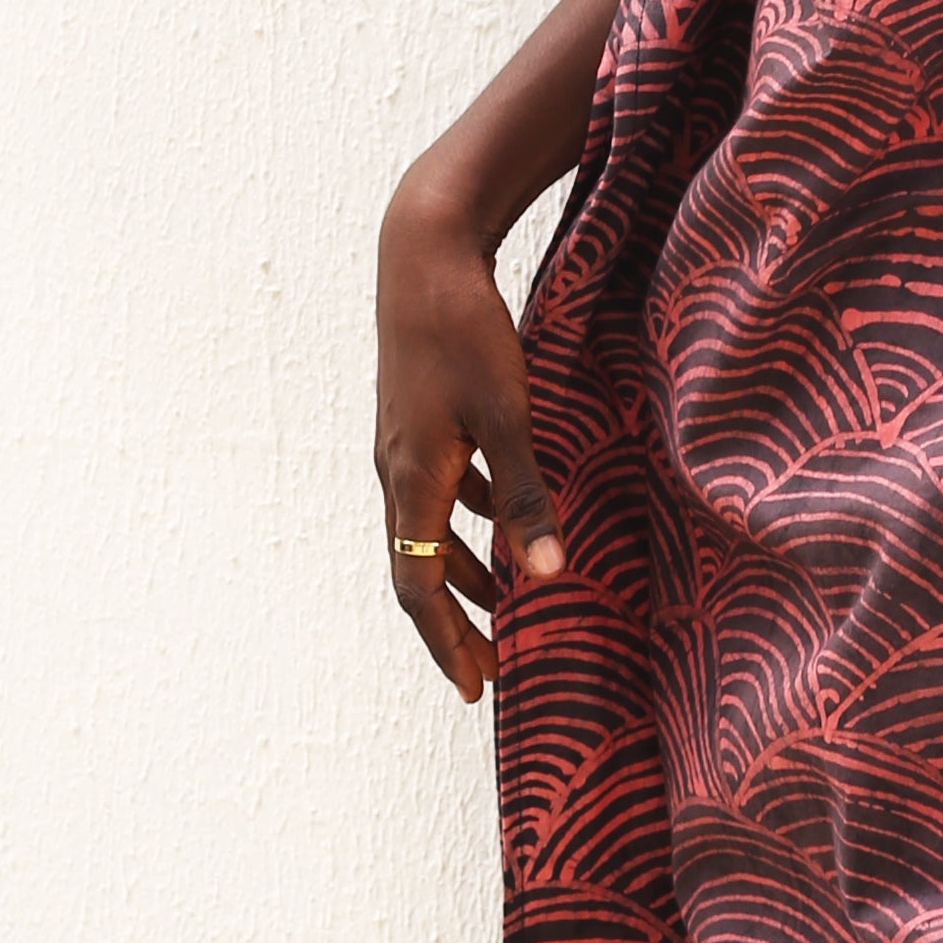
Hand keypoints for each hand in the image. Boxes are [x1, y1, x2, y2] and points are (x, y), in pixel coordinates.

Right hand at [374, 142, 565, 704]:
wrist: (422, 254)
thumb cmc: (464, 332)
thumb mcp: (507, 414)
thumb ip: (527, 494)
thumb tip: (546, 574)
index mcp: (411, 481)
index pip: (418, 587)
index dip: (446, 643)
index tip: (474, 689)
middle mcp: (396, 471)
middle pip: (416, 567)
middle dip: (453, 621)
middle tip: (488, 666)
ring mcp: (402, 444)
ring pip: (426, 528)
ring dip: (460, 571)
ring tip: (502, 602)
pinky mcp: (416, 419)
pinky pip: (437, 490)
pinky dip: (467, 519)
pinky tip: (501, 515)